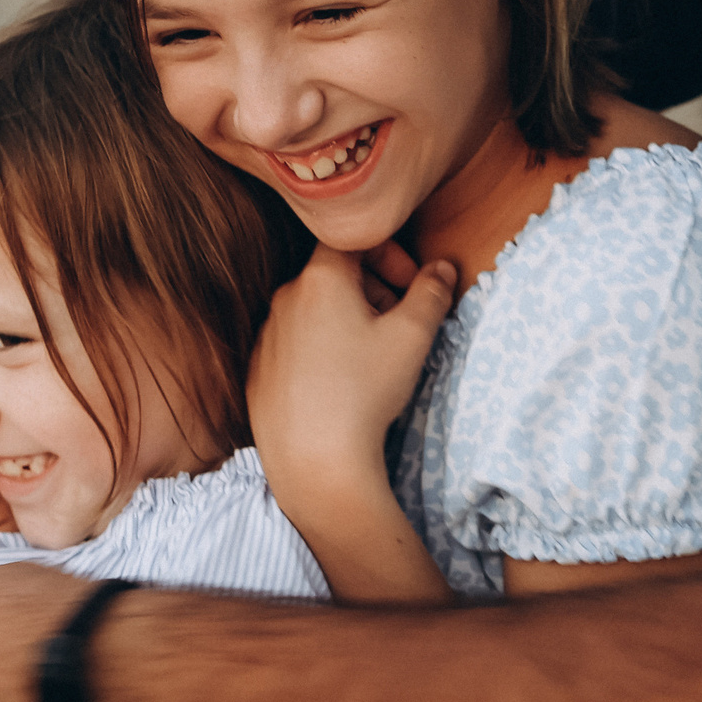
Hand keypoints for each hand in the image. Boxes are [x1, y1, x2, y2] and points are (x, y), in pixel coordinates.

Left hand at [249, 242, 454, 481]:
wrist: (313, 460)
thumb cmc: (364, 391)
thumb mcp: (412, 337)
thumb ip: (431, 292)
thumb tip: (442, 268)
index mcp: (321, 278)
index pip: (356, 240)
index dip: (392, 255)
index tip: (412, 287)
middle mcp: (285, 298)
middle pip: (336, 275)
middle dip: (375, 290)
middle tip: (401, 325)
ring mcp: (267, 335)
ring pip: (315, 310)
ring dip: (348, 320)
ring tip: (373, 359)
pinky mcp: (259, 370)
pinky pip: (296, 344)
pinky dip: (322, 350)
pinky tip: (342, 385)